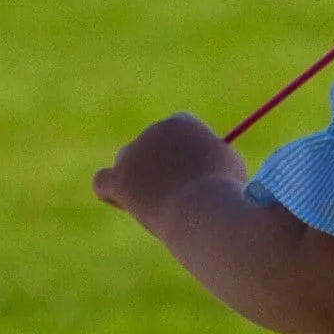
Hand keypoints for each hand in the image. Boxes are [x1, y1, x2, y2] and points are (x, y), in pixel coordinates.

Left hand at [93, 113, 245, 228]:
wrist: (204, 211)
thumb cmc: (224, 193)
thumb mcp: (231, 168)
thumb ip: (213, 159)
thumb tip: (205, 163)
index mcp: (181, 122)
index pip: (175, 131)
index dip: (179, 152)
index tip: (188, 173)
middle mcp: (154, 130)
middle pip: (150, 147)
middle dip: (159, 168)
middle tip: (174, 195)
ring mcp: (133, 153)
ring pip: (127, 164)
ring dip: (138, 181)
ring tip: (161, 205)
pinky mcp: (120, 178)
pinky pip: (103, 181)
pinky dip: (112, 193)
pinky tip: (126, 203)